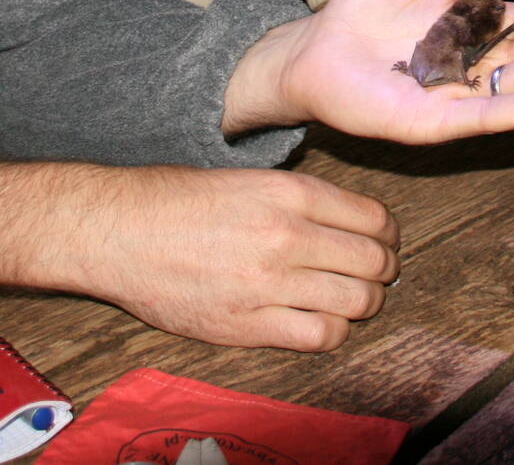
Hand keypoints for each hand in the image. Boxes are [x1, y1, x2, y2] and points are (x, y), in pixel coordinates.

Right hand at [4, 163, 397, 349]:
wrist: (122, 230)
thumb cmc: (184, 200)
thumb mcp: (254, 179)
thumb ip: (304, 199)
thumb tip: (355, 221)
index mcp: (293, 193)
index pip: (374, 218)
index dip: (389, 234)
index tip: (386, 242)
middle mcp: (289, 235)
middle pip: (373, 261)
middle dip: (384, 270)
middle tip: (379, 275)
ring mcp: (270, 282)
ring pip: (356, 301)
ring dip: (366, 303)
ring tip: (357, 300)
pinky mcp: (248, 323)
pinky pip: (320, 336)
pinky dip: (334, 332)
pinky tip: (325, 322)